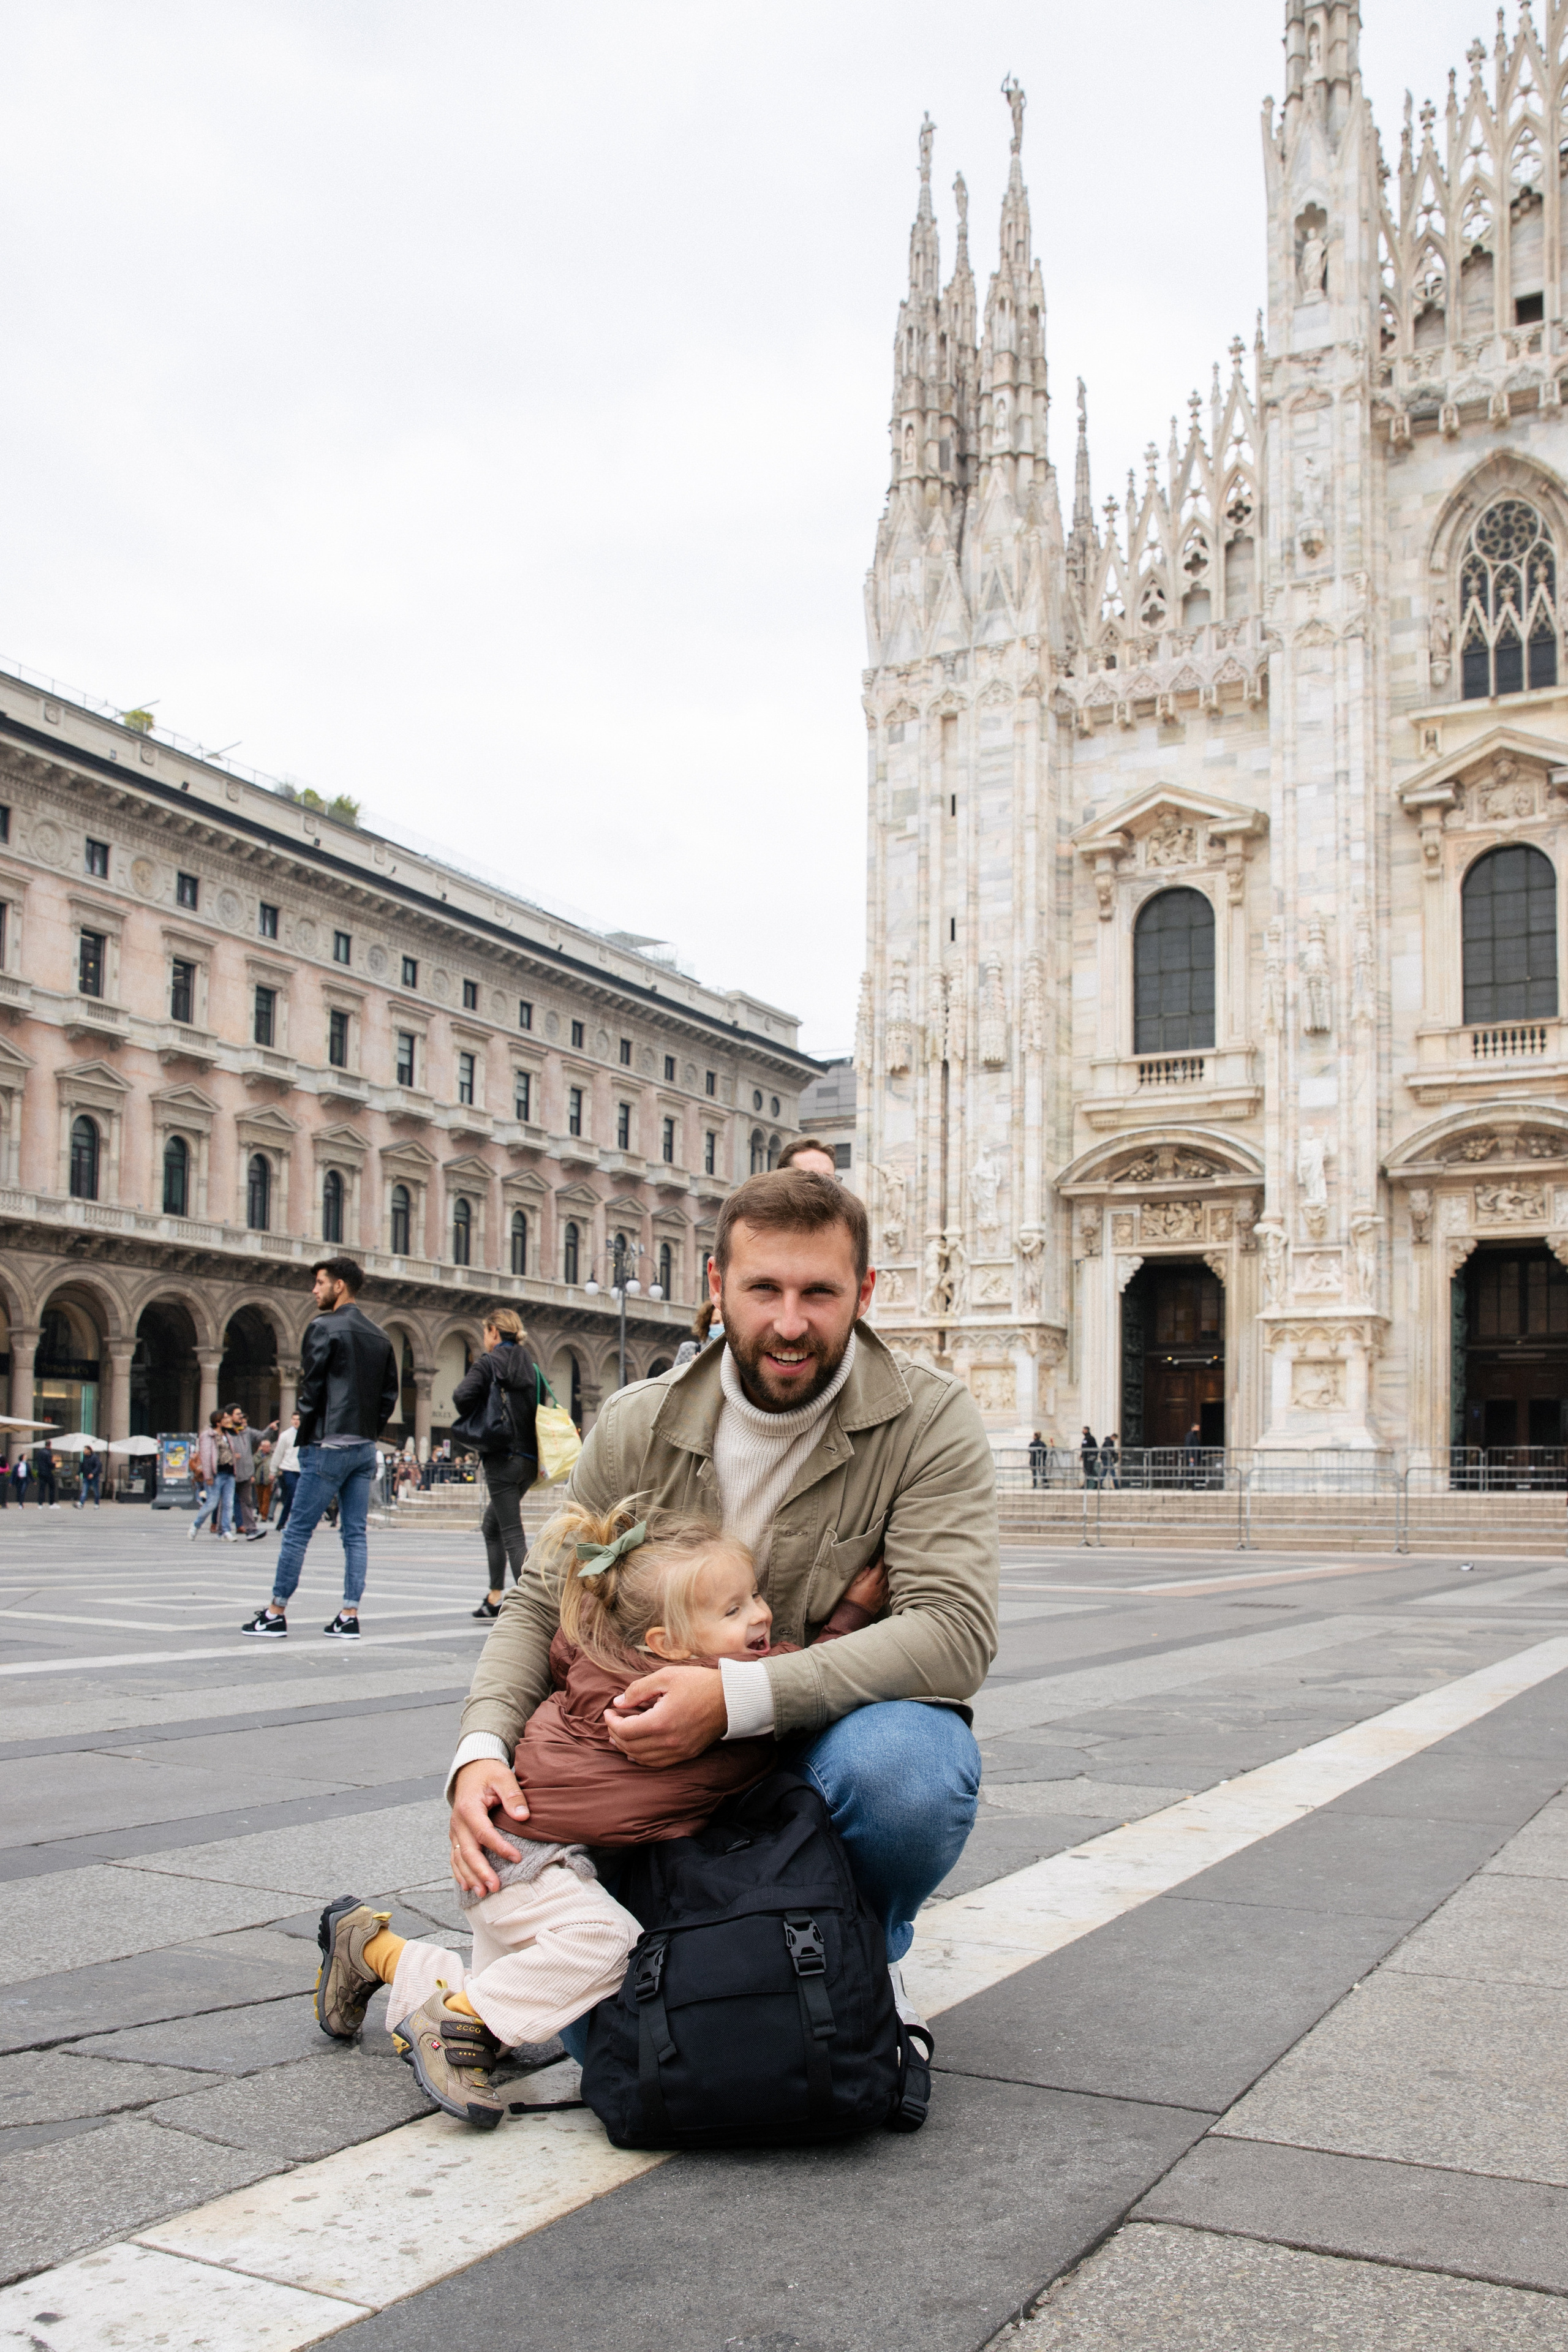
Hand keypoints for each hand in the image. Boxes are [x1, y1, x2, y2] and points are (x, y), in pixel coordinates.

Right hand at [449, 1758, 529, 1894]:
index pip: (484, 1833)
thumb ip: (512, 1795)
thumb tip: (522, 1817)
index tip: (517, 1858)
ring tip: (482, 1893)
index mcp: (469, 1808)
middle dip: (481, 1871)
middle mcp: (458, 1822)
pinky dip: (459, 1873)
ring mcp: (454, 1830)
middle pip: (468, 1852)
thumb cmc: (489, 1773)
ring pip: (459, 1859)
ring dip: (470, 1877)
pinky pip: (454, 1857)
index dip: (500, 1847)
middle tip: (495, 1887)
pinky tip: (466, 1886)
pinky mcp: (456, 1836)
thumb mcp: (503, 1777)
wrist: (470, 1770)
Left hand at [604, 1664, 728, 1767]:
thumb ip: (638, 1689)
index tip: (608, 1710)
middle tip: (612, 1720)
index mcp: (661, 1721)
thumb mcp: (666, 1676)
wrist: (730, 1698)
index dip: (611, 1721)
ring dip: (626, 1747)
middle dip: (615, 1733)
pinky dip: (642, 1758)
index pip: (625, 1730)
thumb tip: (618, 1702)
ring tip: (618, 1734)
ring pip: (641, 1758)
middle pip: (630, 1746)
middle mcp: (668, 1741)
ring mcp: (678, 1751)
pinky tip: (635, 1750)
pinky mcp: (686, 1754)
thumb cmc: (699, 1683)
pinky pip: (657, 1763)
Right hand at [844, 1553, 887, 1611]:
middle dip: (886, 1566)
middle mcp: (877, 1590)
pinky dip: (889, 1586)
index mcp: (870, 1584)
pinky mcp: (880, 1603)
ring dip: (889, 1576)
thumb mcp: (851, 1585)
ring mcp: (880, 1597)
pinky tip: (889, 1584)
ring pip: (888, 1584)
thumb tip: (869, 1568)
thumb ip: (861, 1575)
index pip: (879, 1569)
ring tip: (889, 1570)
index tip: (881, 1555)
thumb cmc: (848, 1600)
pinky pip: (888, 1593)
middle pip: (886, 1575)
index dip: (881, 1561)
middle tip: (887, 1560)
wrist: (851, 1617)